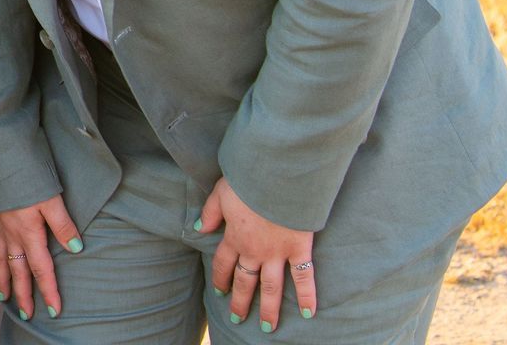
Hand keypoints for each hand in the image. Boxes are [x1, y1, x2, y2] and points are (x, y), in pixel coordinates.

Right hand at [0, 195, 82, 321]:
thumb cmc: (27, 178)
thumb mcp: (52, 200)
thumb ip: (63, 226)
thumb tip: (77, 249)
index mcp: (29, 235)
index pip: (41, 270)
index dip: (48, 291)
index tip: (54, 311)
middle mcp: (12, 236)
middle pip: (18, 272)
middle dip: (22, 295)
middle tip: (25, 314)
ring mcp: (0, 227)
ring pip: (1, 260)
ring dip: (3, 280)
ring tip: (3, 297)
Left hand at [199, 176, 317, 332]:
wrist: (274, 178)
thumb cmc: (247, 181)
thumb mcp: (220, 193)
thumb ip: (210, 213)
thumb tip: (198, 228)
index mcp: (234, 237)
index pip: (223, 264)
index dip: (220, 278)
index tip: (219, 292)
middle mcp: (254, 251)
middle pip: (245, 281)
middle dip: (240, 301)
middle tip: (237, 319)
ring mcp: (277, 253)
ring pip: (271, 287)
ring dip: (269, 309)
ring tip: (267, 327)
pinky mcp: (299, 249)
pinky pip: (304, 277)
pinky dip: (307, 296)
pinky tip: (308, 314)